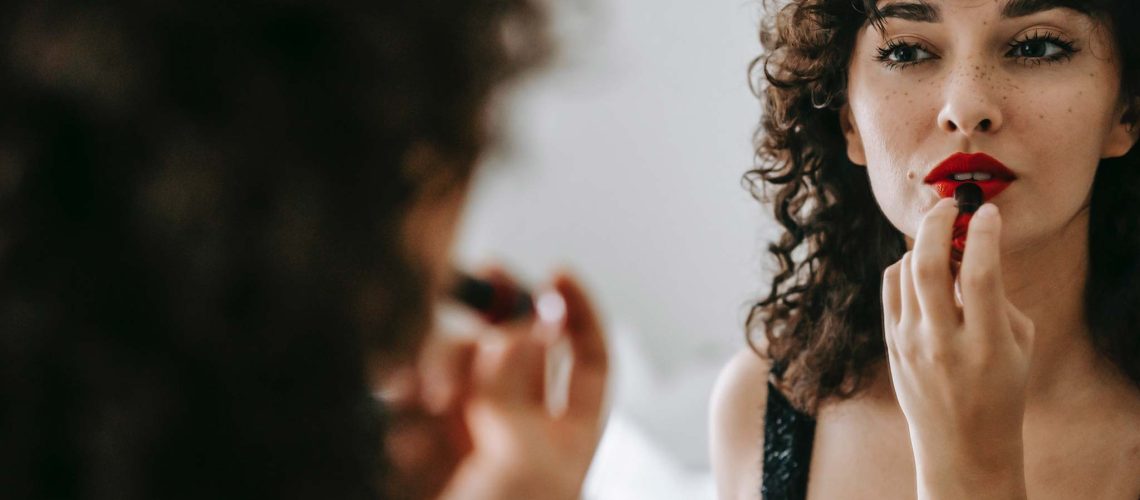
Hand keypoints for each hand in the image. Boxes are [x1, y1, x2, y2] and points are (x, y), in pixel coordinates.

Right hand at [379, 271, 607, 499]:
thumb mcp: (525, 467)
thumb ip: (518, 393)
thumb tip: (523, 328)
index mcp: (564, 439)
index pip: (588, 362)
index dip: (579, 313)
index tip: (559, 272)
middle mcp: (516, 429)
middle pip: (513, 346)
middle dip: (497, 314)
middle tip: (480, 277)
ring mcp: (463, 435)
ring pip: (457, 360)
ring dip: (442, 361)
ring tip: (431, 395)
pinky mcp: (412, 444)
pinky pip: (408, 393)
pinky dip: (403, 389)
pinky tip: (401, 407)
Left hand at [881, 198, 1033, 498]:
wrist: (960, 442)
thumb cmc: (1000, 386)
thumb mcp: (1016, 344)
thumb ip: (995, 295)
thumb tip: (969, 244)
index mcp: (986, 345)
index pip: (981, 275)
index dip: (984, 234)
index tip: (988, 211)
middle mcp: (942, 342)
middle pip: (929, 265)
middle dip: (938, 223)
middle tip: (950, 205)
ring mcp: (910, 343)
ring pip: (906, 270)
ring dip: (925, 244)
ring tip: (944, 240)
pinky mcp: (890, 342)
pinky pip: (892, 286)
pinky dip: (907, 266)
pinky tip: (924, 267)